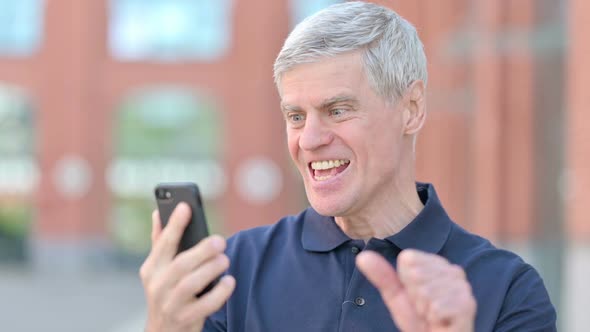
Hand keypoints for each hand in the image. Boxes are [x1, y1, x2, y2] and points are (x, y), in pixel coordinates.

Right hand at [139, 202, 235, 331]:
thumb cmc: (166, 292)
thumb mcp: (158, 270)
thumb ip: (160, 242)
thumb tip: (158, 212)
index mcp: (151, 269)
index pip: (163, 243)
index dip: (174, 224)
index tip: (186, 206)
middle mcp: (158, 286)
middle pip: (180, 265)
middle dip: (202, 251)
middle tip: (220, 241)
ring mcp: (170, 304)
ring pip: (191, 284)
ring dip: (211, 269)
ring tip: (225, 259)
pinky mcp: (185, 319)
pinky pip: (205, 306)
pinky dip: (220, 293)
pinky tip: (229, 281)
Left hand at [356, 249, 475, 331]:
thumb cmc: (420, 322)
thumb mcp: (396, 298)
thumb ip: (382, 276)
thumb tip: (362, 256)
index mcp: (436, 264)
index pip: (407, 259)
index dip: (404, 282)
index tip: (415, 297)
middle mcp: (453, 270)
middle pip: (416, 274)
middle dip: (414, 297)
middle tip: (424, 309)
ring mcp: (463, 287)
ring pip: (426, 291)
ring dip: (425, 309)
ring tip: (434, 316)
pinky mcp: (468, 305)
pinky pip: (436, 307)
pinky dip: (434, 318)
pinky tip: (442, 321)